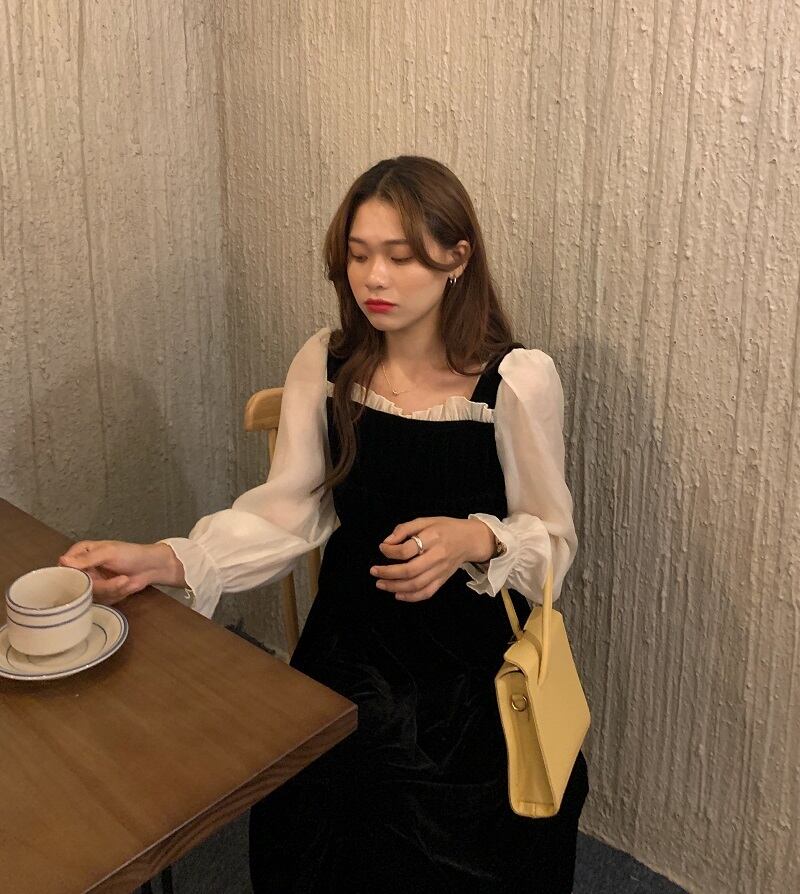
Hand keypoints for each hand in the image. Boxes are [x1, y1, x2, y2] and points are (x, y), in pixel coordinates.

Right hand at [58, 541, 184, 604]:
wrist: (151, 567)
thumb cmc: (131, 554)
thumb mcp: (109, 553)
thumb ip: (87, 559)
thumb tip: (62, 560)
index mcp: (80, 553)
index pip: (63, 568)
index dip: (72, 577)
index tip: (90, 578)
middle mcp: (82, 568)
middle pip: (79, 586)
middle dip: (103, 586)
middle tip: (121, 580)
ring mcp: (92, 582)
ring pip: (92, 595)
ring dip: (113, 590)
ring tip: (125, 580)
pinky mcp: (102, 594)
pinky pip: (102, 601)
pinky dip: (116, 595)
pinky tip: (125, 586)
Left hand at [370, 516, 495, 601]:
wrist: (470, 540)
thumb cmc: (445, 528)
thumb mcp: (426, 520)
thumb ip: (404, 529)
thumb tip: (387, 542)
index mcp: (433, 537)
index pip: (408, 549)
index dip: (390, 551)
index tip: (382, 548)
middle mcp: (438, 556)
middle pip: (410, 570)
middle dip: (388, 573)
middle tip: (374, 571)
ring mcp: (441, 570)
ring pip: (417, 585)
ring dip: (395, 587)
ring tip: (381, 584)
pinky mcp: (443, 580)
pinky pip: (427, 593)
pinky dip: (411, 597)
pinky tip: (397, 594)